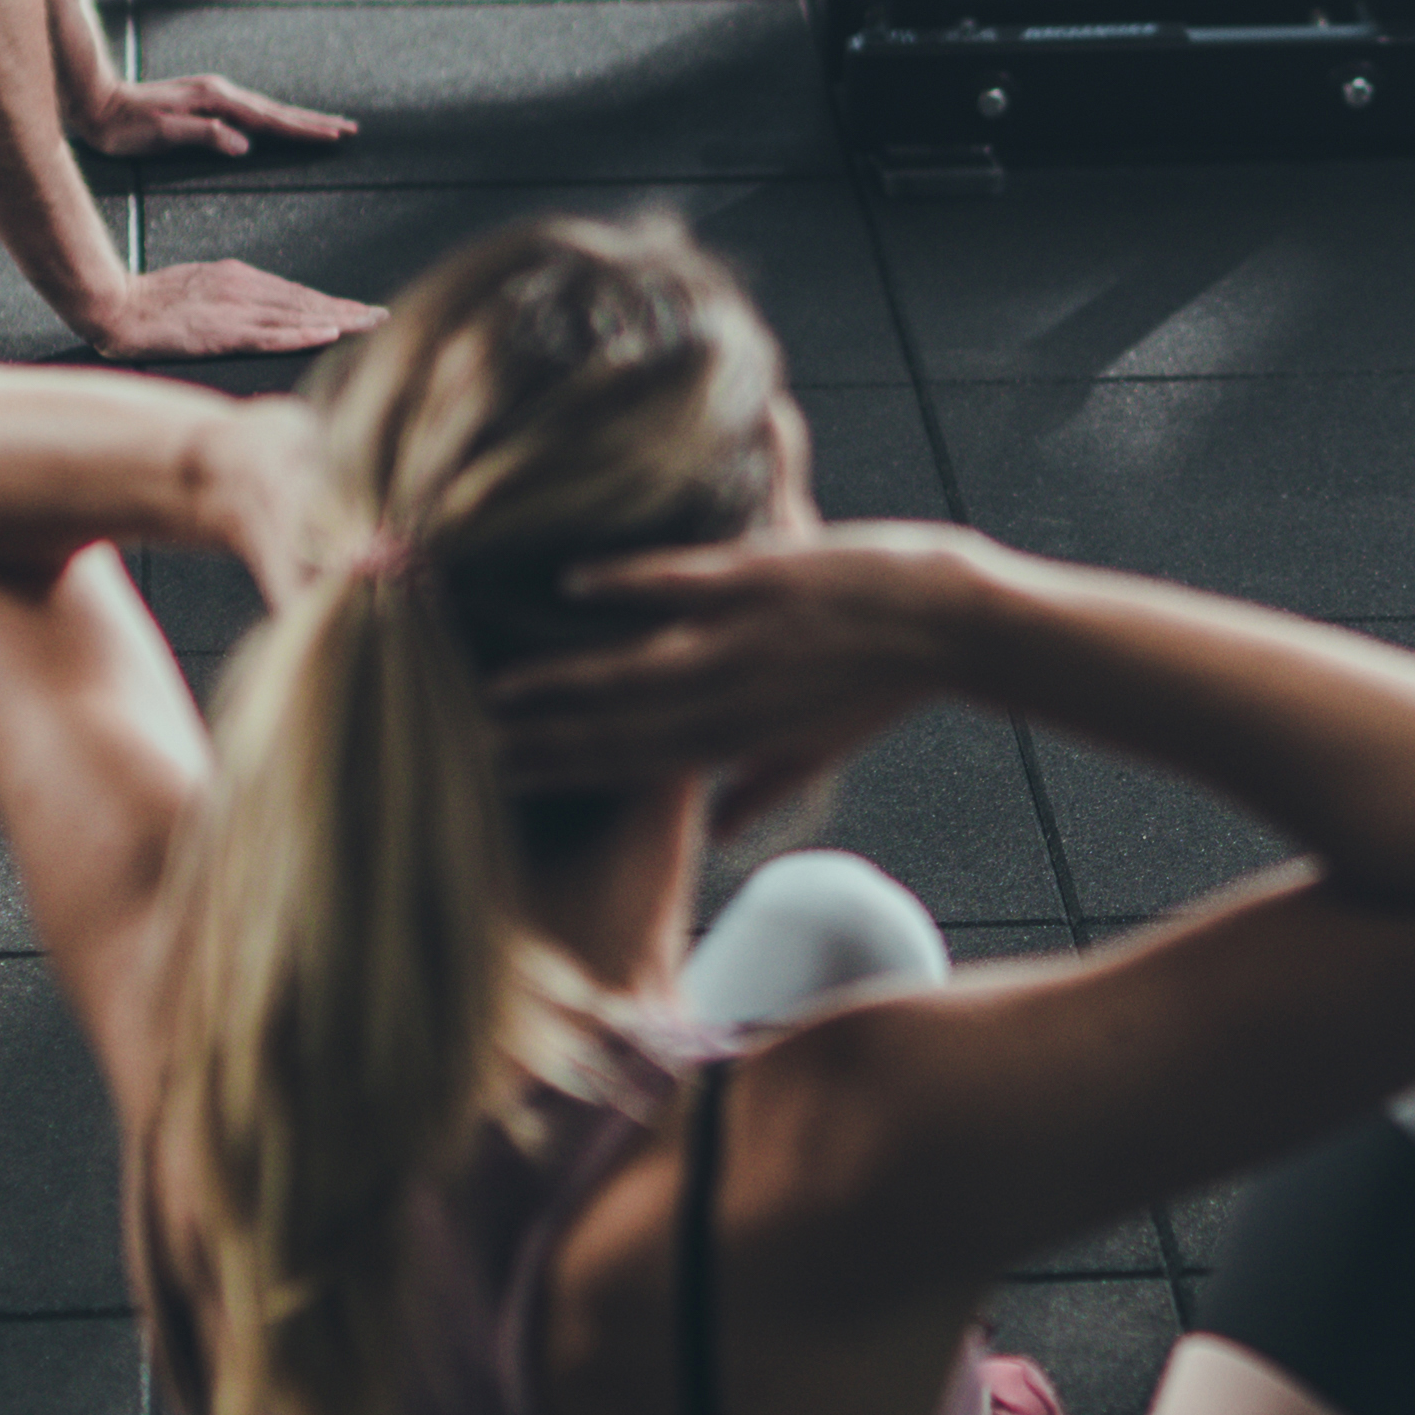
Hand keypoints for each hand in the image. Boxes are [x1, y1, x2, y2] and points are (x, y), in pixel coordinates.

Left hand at [73, 70, 357, 163]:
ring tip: (327, 126)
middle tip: (349, 129)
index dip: (304, 130)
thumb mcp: (161, 134)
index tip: (334, 136)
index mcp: (216, 101)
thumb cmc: (124, 125)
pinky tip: (281, 123)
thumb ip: (204, 136)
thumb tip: (244, 145)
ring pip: (268, 110)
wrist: (96, 102)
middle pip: (278, 111)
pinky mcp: (207, 102)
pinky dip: (276, 118)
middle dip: (314, 121)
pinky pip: (253, 111)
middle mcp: (220, 93)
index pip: (270, 120)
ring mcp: (215, 95)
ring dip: (299, 119)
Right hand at [77, 259, 382, 360]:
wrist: (115, 305)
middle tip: (382, 317)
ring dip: (338, 319)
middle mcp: (243, 288)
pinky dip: (301, 333)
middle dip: (348, 309)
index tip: (361, 310)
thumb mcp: (201, 288)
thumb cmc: (152, 302)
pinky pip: (270, 334)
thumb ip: (234, 297)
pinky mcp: (222, 330)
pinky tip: (326, 334)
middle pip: (306, 301)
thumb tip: (264, 309)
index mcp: (238, 278)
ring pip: (297, 315)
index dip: (332, 303)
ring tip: (370, 324)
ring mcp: (234, 309)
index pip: (296, 294)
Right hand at [482, 530, 991, 799]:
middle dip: (538, 742)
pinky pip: (675, 585)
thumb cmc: (881, 687)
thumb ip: (762, 787)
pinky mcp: (756, 582)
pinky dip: (622, 584)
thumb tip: (722, 831)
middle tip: (469, 745)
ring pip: (627, 670)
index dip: (564, 775)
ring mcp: (737, 642)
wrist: (946, 626)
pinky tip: (570, 585)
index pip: (629, 768)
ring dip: (557, 682)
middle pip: (611, 731)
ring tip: (494, 688)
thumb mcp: (820, 752)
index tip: (502, 780)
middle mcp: (725, 702)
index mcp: (735, 742)